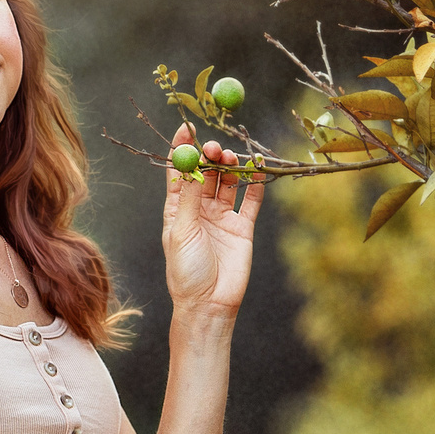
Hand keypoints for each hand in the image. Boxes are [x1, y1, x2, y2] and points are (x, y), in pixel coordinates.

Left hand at [162, 122, 263, 316]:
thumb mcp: (182, 231)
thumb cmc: (185, 271)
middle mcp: (199, 209)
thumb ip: (189, 197)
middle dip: (209, 156)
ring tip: (231, 157)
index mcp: (177, 209)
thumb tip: (190, 164)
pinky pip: (250, 199)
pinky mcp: (242, 227)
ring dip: (230, 167)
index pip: (179, 172)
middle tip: (214, 146)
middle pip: (205, 173)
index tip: (187, 129)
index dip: (182, 150)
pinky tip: (257, 168)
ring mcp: (221, 216)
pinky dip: (255, 183)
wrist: (209, 303)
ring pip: (227, 182)